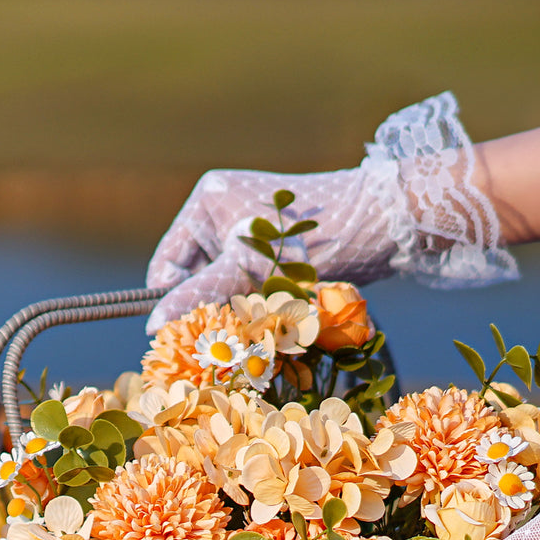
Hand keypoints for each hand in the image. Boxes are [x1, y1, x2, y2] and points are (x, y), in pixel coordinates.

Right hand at [146, 91, 516, 332]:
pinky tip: (281, 318)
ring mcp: (252, 234)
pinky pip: (252, 291)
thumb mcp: (248, 271)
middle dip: (213, 310)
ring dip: (240, 315)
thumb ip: (199, 296)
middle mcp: (224, 213)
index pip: (166, 266)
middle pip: (195, 281)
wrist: (386, 225)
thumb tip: (152, 325)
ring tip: (266, 323)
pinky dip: (261, 310)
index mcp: (207, 203)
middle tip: (235, 333)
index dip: (174, 304)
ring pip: (225, 292)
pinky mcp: (278, 252)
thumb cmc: (315, 240)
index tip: (191, 336)